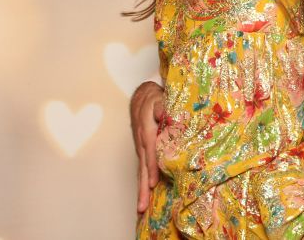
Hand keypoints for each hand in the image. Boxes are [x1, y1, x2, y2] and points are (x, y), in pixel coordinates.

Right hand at [131, 80, 163, 213]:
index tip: (153, 182)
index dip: (152, 165)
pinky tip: (144, 194)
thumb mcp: (161, 96)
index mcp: (146, 126)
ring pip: (141, 168)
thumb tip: (162, 114)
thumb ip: (163, 105)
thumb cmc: (156, 96)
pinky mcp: (143, 150)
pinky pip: (143, 167)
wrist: (144, 94)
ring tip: (141, 207)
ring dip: (141, 188)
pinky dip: (143, 181)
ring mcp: (140, 146)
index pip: (150, 148)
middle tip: (143, 206)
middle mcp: (141, 139)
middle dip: (143, 185)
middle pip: (143, 164)